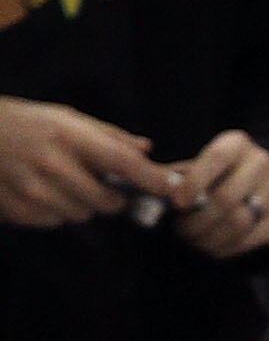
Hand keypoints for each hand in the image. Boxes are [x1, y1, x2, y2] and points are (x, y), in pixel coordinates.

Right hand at [0, 96, 176, 225]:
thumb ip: (107, 136)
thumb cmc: (28, 123)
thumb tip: (147, 149)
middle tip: (92, 180)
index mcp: (67, 134)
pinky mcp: (22, 211)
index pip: (121, 162)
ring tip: (57, 181)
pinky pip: (57, 222)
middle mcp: (53, 164)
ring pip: (82, 215)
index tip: (173, 188)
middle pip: (106, 203)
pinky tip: (39, 189)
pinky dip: (55, 211)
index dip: (150, 178)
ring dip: (79, 204)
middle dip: (108, 197)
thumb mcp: (65, 117)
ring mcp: (36, 191)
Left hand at [170, 129, 268, 257]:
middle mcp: (260, 164)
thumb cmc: (224, 173)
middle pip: (226, 198)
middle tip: (181, 231)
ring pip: (239, 223)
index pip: (215, 159)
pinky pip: (251, 240)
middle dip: (198, 220)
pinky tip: (212, 248)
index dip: (194, 182)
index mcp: (237, 143)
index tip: (176, 203)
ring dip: (210, 238)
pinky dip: (227, 248)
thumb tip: (157, 191)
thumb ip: (183, 175)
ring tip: (194, 241)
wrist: (266, 182)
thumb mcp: (206, 163)